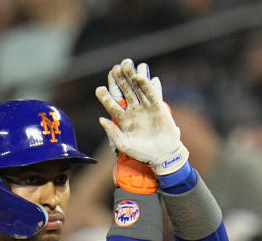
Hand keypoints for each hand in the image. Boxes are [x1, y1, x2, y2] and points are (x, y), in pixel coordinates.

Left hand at [95, 59, 188, 175]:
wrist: (162, 155)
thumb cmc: (142, 152)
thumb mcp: (124, 144)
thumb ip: (112, 132)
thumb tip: (101, 119)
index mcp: (123, 119)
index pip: (112, 104)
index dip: (105, 96)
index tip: (99, 89)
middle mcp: (134, 110)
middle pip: (125, 91)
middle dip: (119, 80)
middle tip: (115, 68)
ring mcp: (146, 107)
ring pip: (137, 88)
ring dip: (132, 76)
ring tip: (126, 64)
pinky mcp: (158, 107)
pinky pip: (152, 93)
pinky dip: (147, 85)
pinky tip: (140, 76)